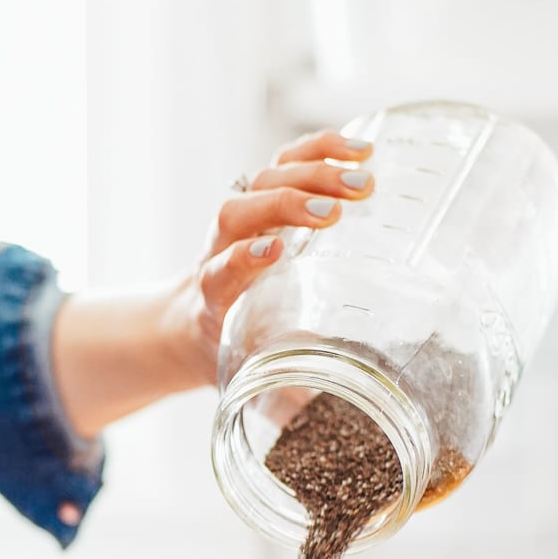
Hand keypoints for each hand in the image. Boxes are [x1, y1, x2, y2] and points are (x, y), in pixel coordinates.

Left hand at [164, 129, 375, 382]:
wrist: (192, 319)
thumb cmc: (228, 348)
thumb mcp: (247, 373)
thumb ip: (280, 387)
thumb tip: (326, 409)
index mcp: (212, 295)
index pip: (219, 269)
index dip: (241, 259)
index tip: (272, 252)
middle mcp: (220, 246)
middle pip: (241, 211)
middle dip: (285, 206)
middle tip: (336, 214)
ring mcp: (242, 215)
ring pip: (265, 178)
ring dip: (313, 173)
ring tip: (365, 182)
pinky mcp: (263, 194)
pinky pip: (287, 160)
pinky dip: (321, 150)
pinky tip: (362, 149)